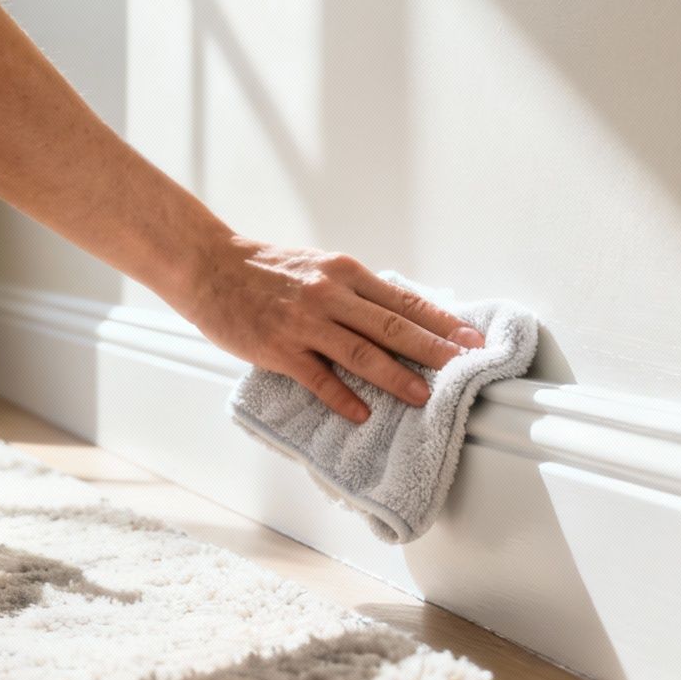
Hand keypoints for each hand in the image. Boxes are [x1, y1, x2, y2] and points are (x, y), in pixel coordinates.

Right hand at [182, 238, 486, 422]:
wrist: (209, 266)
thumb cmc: (265, 269)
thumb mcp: (319, 266)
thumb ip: (355, 290)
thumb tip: (400, 316)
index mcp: (345, 273)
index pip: (404, 300)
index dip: (442, 321)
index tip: (471, 339)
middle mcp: (329, 295)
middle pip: (392, 326)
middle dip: (434, 350)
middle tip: (465, 367)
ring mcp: (304, 323)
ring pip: (360, 352)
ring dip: (395, 376)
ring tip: (423, 395)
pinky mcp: (279, 348)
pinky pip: (316, 377)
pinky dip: (341, 396)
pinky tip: (361, 413)